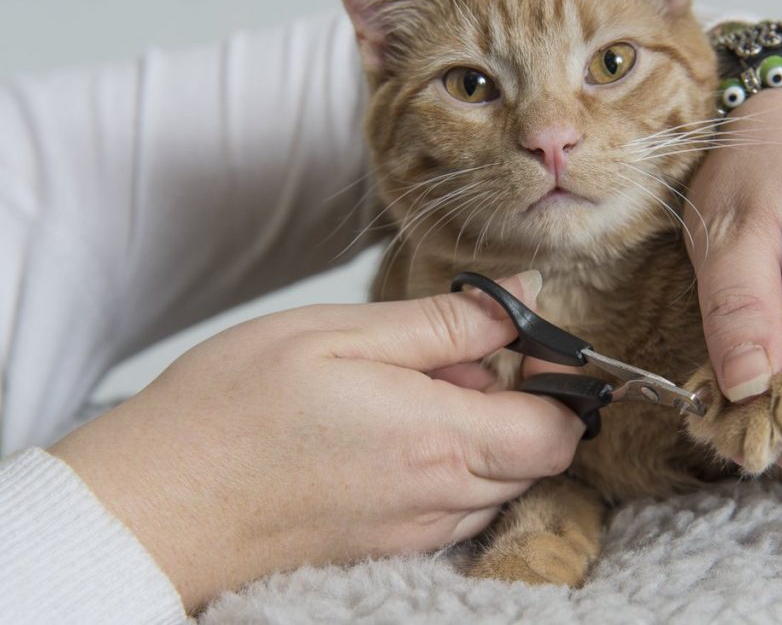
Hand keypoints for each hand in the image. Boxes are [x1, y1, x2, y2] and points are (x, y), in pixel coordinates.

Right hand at [50, 271, 582, 612]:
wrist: (155, 505)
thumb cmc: (233, 408)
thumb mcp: (341, 335)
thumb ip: (445, 322)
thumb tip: (521, 299)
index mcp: (439, 441)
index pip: (558, 431)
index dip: (560, 384)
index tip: (524, 346)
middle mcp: (439, 500)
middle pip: (534, 458)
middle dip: (514, 403)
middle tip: (444, 361)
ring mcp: (412, 533)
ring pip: (495, 483)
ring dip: (477, 434)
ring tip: (401, 395)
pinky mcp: (385, 549)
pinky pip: (451, 508)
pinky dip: (444, 467)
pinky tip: (382, 434)